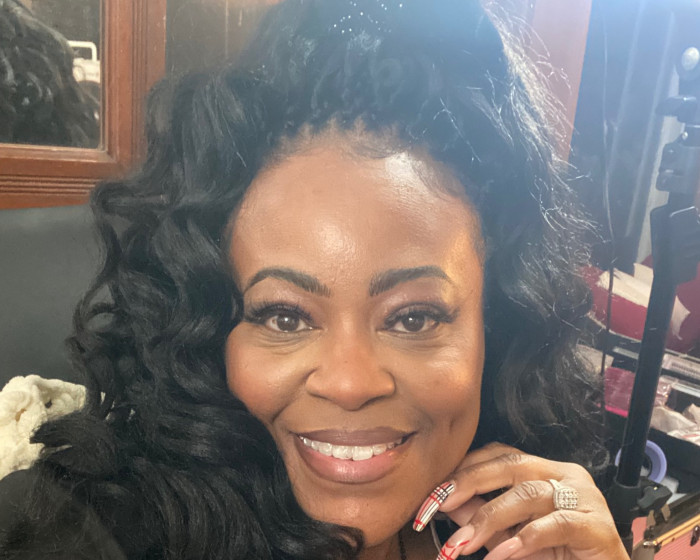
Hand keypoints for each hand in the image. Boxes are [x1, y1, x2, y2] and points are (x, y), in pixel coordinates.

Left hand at [412, 443, 628, 559]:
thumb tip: (446, 502)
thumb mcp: (511, 536)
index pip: (499, 456)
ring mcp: (585, 497)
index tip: (432, 493)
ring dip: (489, 518)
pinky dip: (524, 540)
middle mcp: (566, 475)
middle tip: (436, 506)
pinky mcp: (598, 525)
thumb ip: (483, 517)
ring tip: (462, 543)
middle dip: (468, 484)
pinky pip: (554, 524)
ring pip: (528, 493)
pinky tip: (502, 554)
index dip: (464, 470)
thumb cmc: (559, 557)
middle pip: (510, 466)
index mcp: (546, 471)